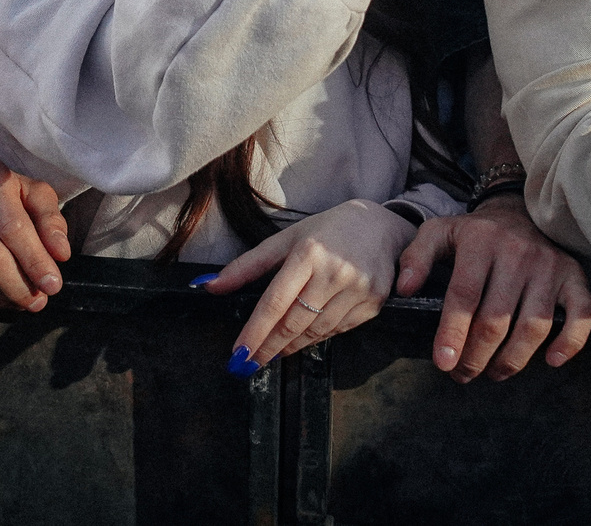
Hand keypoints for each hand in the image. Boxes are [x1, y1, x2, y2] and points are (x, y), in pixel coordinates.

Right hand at [0, 156, 71, 312]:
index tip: (53, 285)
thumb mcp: (34, 194)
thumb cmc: (5, 195)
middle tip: (38, 302)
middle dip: (19, 287)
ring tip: (21, 301)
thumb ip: (51, 221)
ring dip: (1, 298)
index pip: (13, 228)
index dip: (35, 261)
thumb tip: (60, 254)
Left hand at [201, 200, 414, 368]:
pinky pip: (338, 331)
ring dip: (290, 346)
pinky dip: (317, 338)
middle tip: (248, 363)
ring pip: (315, 332)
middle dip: (268, 347)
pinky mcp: (374, 304)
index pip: (274, 302)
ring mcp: (357, 289)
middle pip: (293, 323)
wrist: (381, 227)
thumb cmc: (327, 231)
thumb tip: (209, 285)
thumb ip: (248, 265)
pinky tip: (302, 339)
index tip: (238, 354)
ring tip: (273, 351)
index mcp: (308, 252)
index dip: (254, 332)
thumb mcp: (287, 239)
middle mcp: (334, 271)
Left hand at [393, 197, 590, 380]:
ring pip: (534, 325)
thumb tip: (404, 290)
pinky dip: (571, 341)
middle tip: (463, 374)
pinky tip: (551, 360)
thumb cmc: (474, 233)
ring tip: (494, 373)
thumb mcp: (439, 232)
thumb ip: (416, 257)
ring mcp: (549, 266)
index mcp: (480, 241)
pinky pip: (581, 313)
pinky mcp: (574, 275)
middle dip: (477, 356)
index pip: (464, 295)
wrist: (518, 211)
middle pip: (497, 319)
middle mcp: (518, 253)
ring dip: (513, 359)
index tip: (443, 363)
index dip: (453, 333)